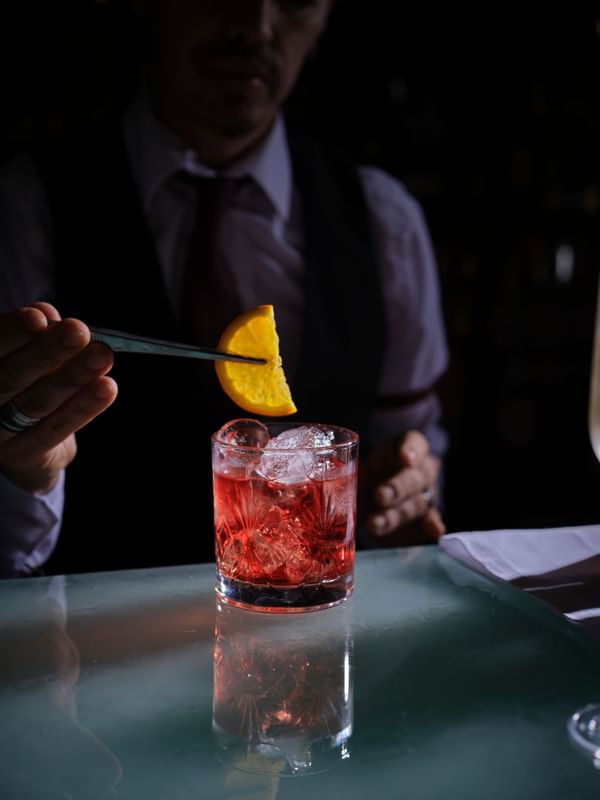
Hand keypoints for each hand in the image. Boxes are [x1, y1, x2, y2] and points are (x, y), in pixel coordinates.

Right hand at [0, 303, 117, 493]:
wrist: (24, 440)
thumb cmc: (29, 381)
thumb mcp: (29, 353)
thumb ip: (37, 333)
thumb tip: (48, 314)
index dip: (13, 332)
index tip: (39, 318)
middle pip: (13, 375)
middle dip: (48, 351)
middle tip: (79, 331)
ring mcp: (0, 431)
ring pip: (38, 401)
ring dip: (73, 376)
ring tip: (102, 356)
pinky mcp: (24, 453)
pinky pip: (57, 429)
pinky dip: (84, 407)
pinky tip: (107, 387)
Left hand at [359, 430, 445, 545]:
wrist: (382, 500)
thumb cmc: (372, 476)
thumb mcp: (363, 469)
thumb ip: (361, 472)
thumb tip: (354, 473)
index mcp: (406, 448)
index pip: (414, 442)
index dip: (411, 450)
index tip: (406, 459)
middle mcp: (422, 469)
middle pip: (414, 477)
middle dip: (397, 488)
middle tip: (379, 496)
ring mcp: (427, 494)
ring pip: (416, 503)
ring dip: (395, 515)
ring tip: (374, 523)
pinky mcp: (428, 517)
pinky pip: (432, 519)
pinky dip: (433, 525)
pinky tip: (435, 531)